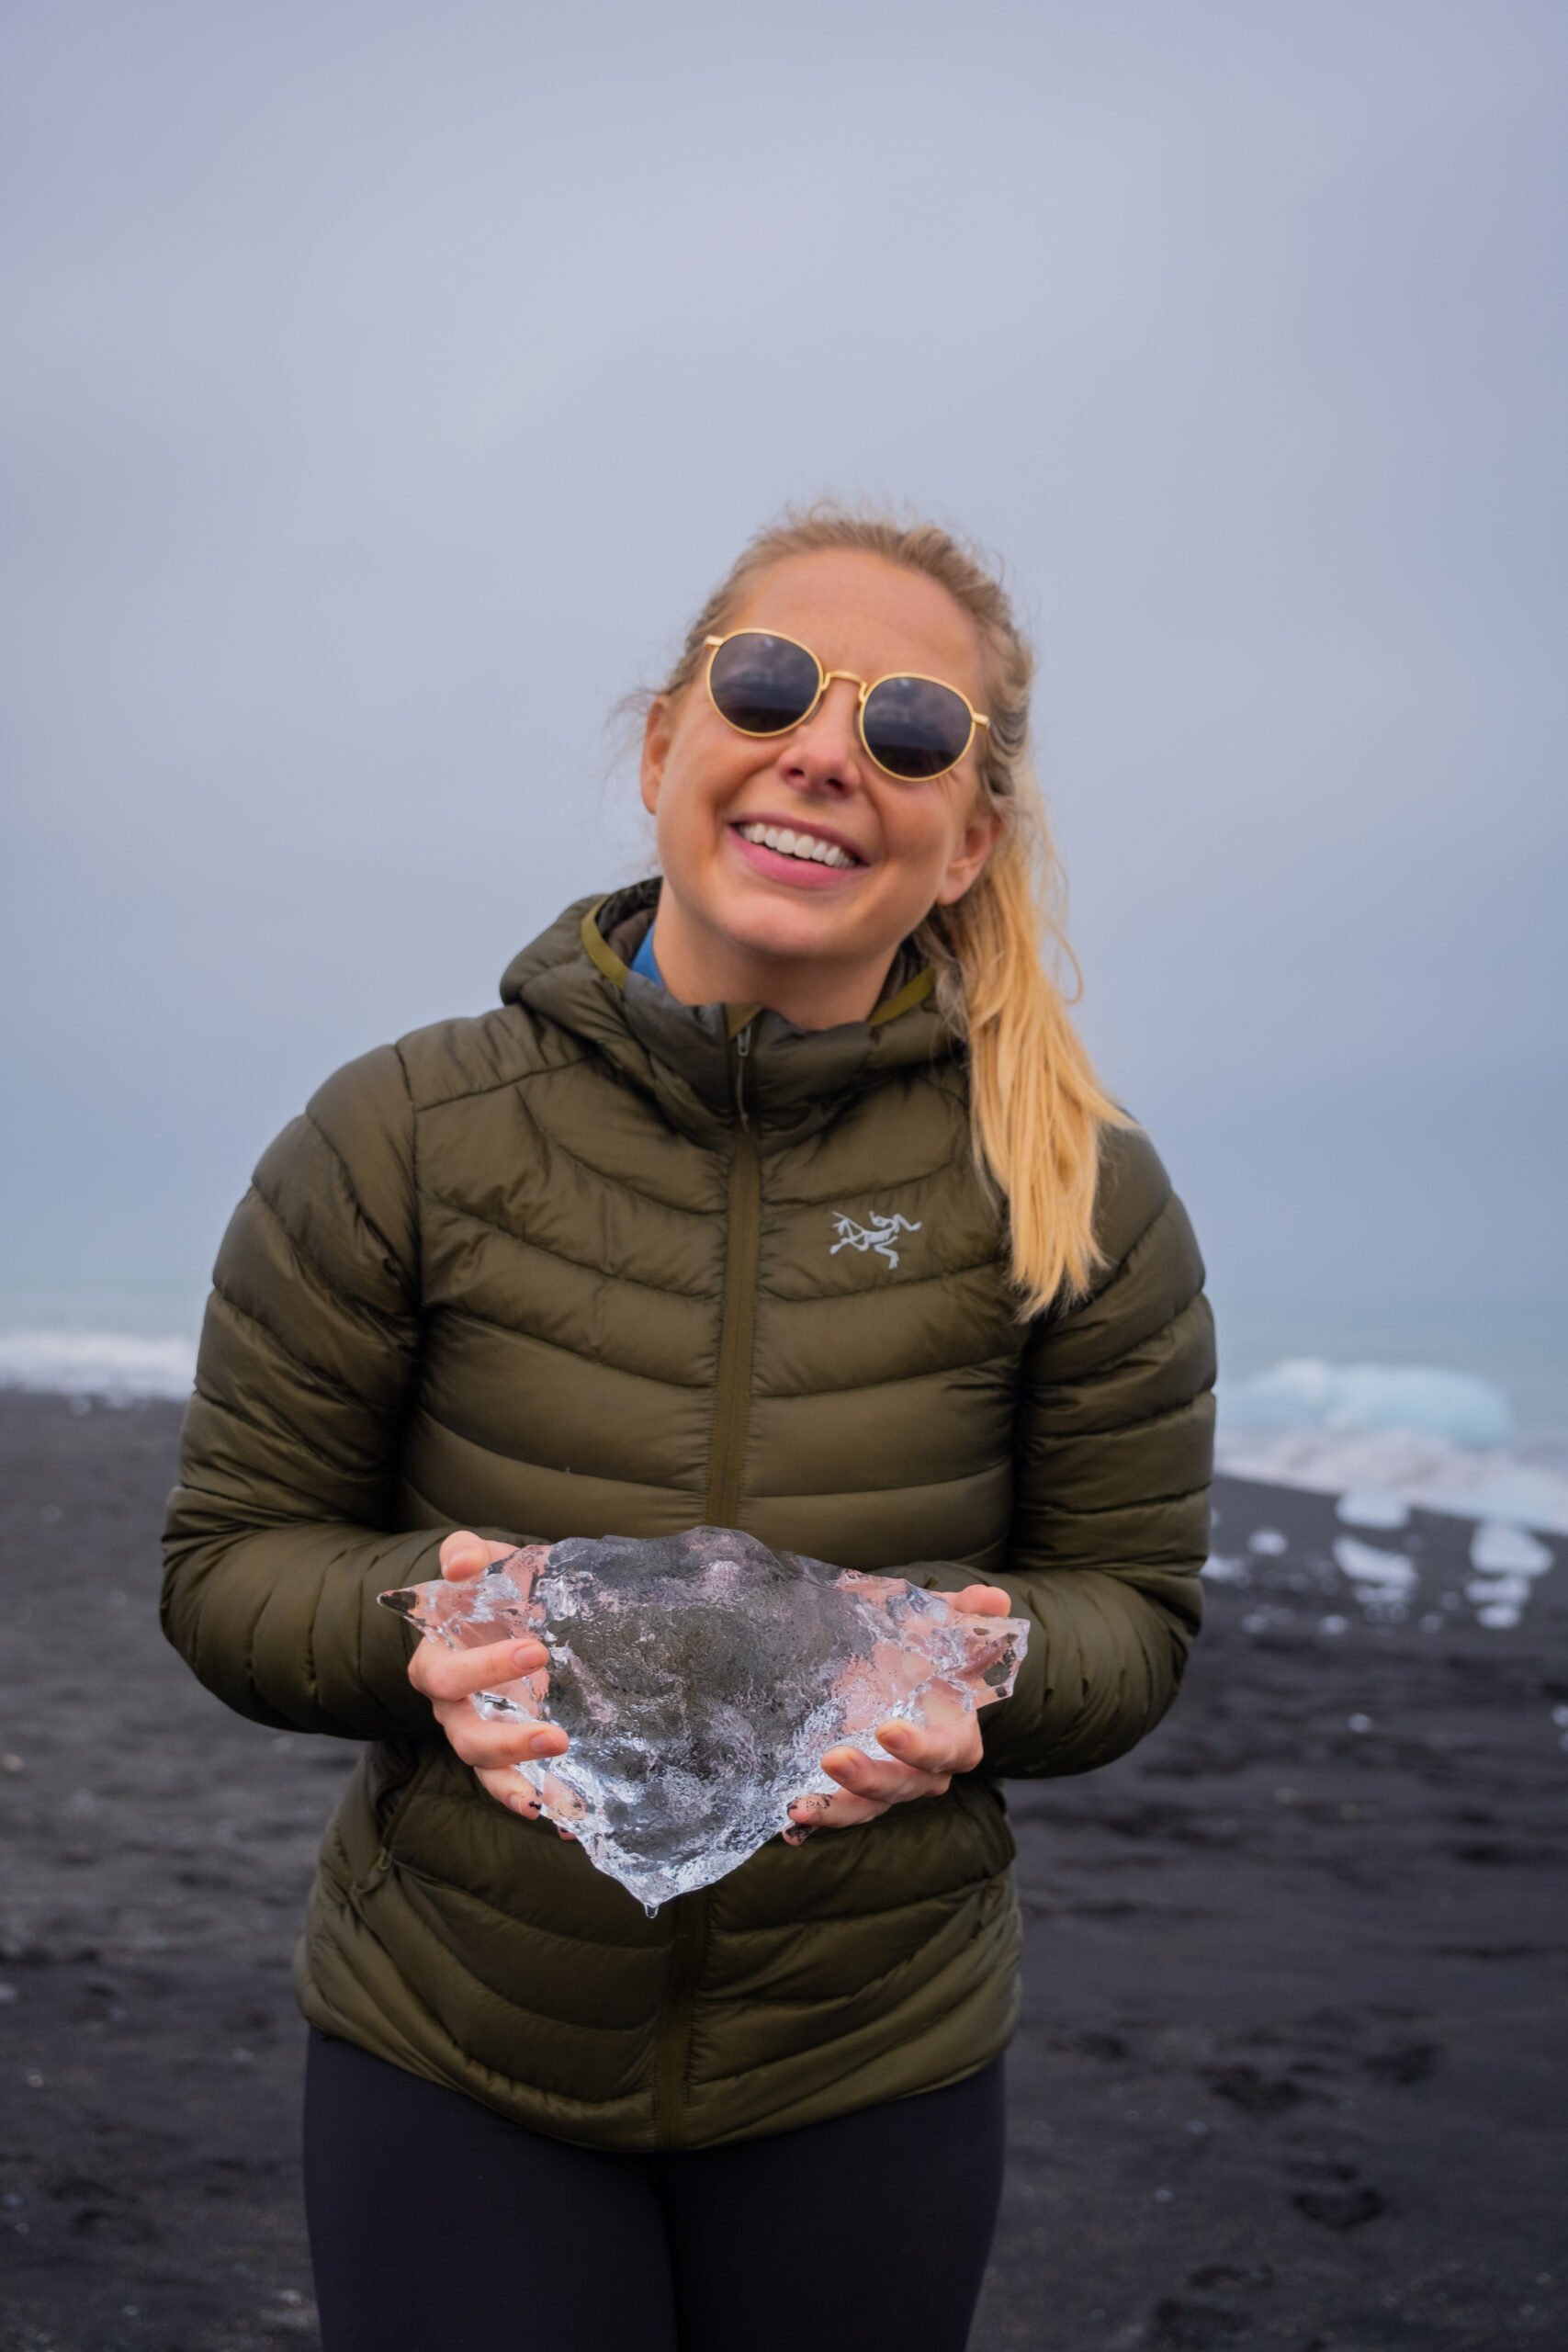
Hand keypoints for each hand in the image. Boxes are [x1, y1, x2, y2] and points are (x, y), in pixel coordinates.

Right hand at [405, 1531, 575, 1832]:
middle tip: (558, 1734)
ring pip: (488, 1772)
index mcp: (437, 1662)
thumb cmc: (487, 1589)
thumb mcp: (480, 1564)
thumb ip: (466, 1555)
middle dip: (509, 1742)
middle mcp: (453, 1709)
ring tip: (563, 1793)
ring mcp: (480, 1735)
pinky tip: (572, 1824)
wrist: (505, 1612)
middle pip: (466, 1738)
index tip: (535, 1650)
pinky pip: (518, 1787)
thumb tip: (462, 1562)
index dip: (483, 1669)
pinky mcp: (510, 1755)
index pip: (445, 1676)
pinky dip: (543, 1807)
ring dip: (523, 1783)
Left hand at [784, 1584, 1012, 1843]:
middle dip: (869, 1777)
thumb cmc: (931, 1649)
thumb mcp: (946, 1627)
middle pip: (903, 1786)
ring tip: (800, 1806)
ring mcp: (889, 1785)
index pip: (946, 1752)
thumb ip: (969, 1614)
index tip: (888, 1730)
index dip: (920, 1748)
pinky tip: (786, 1823)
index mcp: (957, 1739)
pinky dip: (817, 1820)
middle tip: (833, 1758)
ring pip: (869, 1807)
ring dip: (837, 1810)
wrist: (904, 1667)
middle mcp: (926, 1772)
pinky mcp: (856, 1790)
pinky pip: (840, 1810)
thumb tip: (993, 1598)